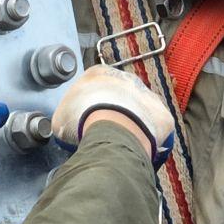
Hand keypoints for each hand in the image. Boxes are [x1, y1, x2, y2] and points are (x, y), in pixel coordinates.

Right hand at [50, 64, 175, 164]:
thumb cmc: (82, 120)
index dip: (89, 107)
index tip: (86, 121)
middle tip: (104, 133)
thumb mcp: (61, 118)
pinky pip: (156, 129)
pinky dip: (148, 139)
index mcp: (98, 74)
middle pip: (119, 97)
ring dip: (132, 125)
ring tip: (121, 143)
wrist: (113, 130)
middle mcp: (125, 78)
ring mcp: (147, 95)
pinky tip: (138, 149)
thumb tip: (67, 127)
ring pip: (140, 111)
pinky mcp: (162, 115)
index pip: (93, 87)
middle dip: (114, 113)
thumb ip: (67, 116)